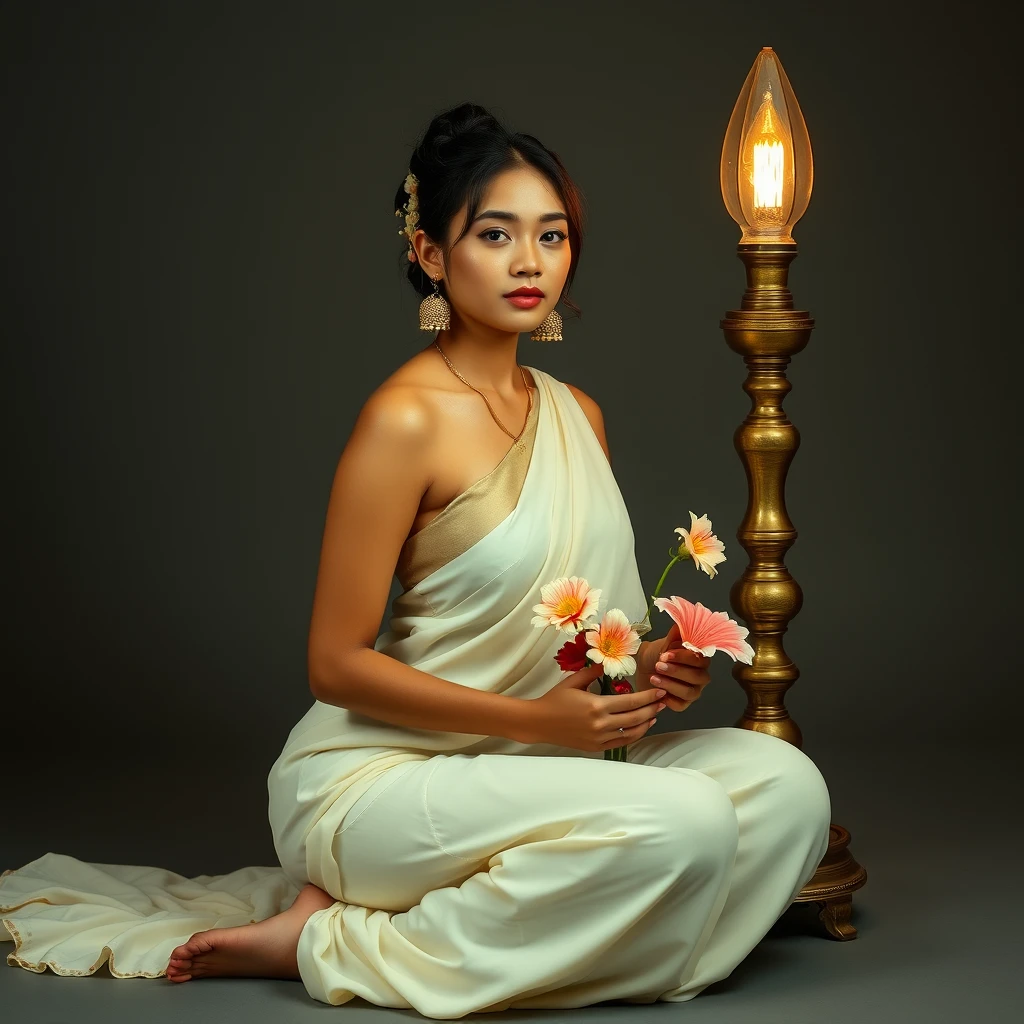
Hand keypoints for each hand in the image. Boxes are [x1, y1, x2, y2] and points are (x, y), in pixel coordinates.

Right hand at [520, 661, 666, 752]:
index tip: (659, 691)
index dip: (648, 697)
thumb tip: (608, 664)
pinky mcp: (596, 747)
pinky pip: (621, 743)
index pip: (630, 702)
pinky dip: (633, 736)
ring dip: (646, 724)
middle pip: (635, 718)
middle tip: (662, 701)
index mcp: (597, 706)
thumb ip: (593, 672)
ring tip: (654, 715)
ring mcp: (599, 738)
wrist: (539, 722)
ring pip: (631, 733)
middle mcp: (601, 724)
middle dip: (651, 709)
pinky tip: (639, 728)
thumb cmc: (554, 699)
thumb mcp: (573, 681)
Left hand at [636, 622, 709, 712]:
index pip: (700, 659)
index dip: (683, 657)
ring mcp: (693, 690)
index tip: (666, 653)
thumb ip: (676, 634)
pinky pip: (681, 705)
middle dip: (676, 671)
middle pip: (697, 677)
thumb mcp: (665, 642)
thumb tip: (681, 622)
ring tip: (654, 677)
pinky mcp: (683, 703)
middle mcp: (701, 675)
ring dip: (671, 684)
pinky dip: (669, 699)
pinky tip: (658, 691)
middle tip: (658, 665)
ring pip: (690, 692)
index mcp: (699, 658)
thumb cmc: (657, 655)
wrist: (643, 668)